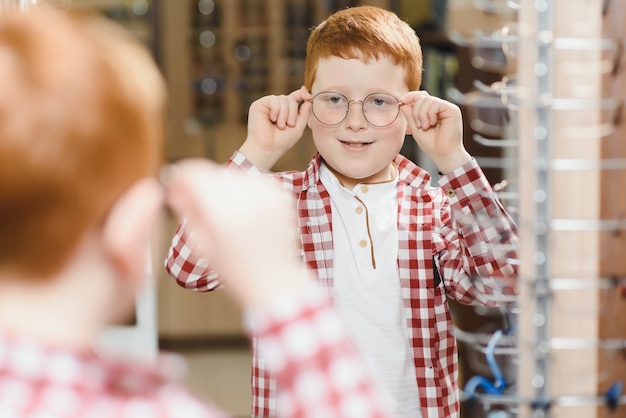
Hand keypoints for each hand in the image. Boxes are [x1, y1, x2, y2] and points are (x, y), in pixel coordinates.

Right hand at [165, 160, 308, 308]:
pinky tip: (241, 212)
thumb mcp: (201, 245)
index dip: (181, 177)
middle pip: (213, 173)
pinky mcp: (280, 194)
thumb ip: (187, 210)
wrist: (275, 281)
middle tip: (195, 204)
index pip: (195, 174)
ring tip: (222, 213)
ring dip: (221, 186)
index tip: (175, 187)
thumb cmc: (236, 270)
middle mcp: (249, 197)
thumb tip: (177, 186)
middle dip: (201, 184)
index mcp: (225, 212)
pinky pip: (251, 181)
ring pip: (232, 175)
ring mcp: (268, 193)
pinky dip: (241, 190)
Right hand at [239, 86, 311, 170]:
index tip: (309, 96)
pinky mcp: (258, 105)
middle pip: (290, 98)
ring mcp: (267, 105)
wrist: (267, 149)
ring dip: (285, 114)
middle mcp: (275, 107)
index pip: (295, 97)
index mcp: (285, 112)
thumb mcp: (298, 128)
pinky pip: (273, 100)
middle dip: (293, 112)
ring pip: (283, 99)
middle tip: (290, 125)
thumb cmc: (282, 142)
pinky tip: (272, 120)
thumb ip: (304, 114)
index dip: (302, 94)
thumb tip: (309, 99)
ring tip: (280, 126)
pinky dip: (276, 110)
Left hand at [400, 91, 470, 173]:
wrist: (443, 155)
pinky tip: (431, 124)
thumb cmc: (431, 144)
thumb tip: (403, 102)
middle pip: (422, 97)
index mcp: (432, 111)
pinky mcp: (453, 110)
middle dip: (415, 111)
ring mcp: (447, 108)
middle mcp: (441, 108)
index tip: (402, 101)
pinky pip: (435, 104)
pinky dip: (429, 114)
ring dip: (421, 114)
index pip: (421, 96)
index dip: (411, 96)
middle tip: (418, 126)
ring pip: (427, 100)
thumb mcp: (415, 128)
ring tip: (425, 127)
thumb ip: (410, 115)